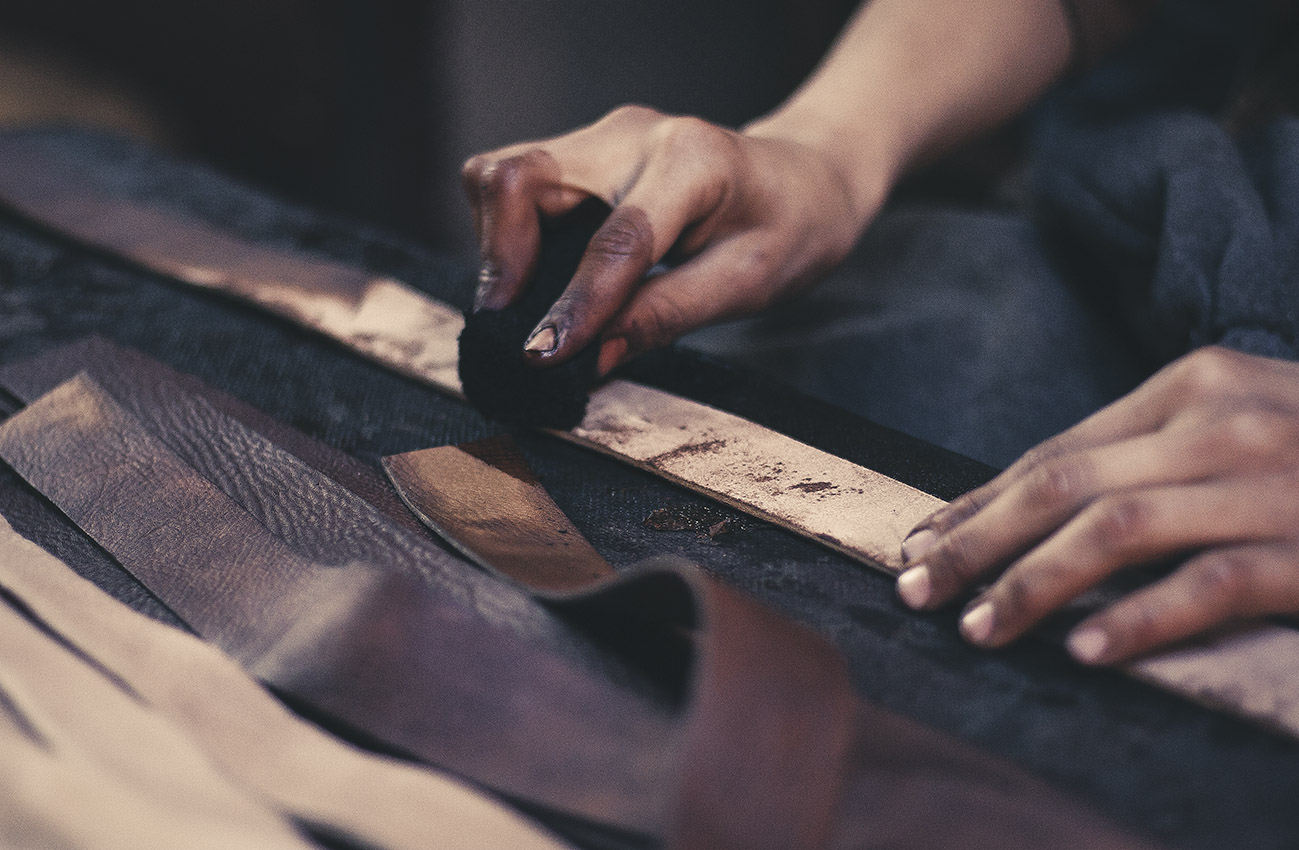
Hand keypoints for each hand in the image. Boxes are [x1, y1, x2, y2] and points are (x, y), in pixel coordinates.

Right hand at [461, 104, 882, 373]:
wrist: (804, 181)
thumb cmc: (790, 229)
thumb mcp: (747, 284)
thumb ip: (665, 317)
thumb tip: (589, 358)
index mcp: (691, 162)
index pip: (615, 238)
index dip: (575, 303)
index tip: (542, 356)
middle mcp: (632, 135)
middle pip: (521, 175)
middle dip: (501, 254)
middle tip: (511, 324)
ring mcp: (601, 140)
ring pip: (503, 177)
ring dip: (499, 246)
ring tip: (526, 305)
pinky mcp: (583, 156)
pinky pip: (516, 189)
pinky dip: (510, 237)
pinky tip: (539, 279)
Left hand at [895, 346, 1298, 664]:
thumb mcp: (1234, 425)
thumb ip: (1146, 452)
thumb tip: (1034, 501)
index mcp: (1193, 385)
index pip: (1055, 451)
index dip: (979, 501)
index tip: (926, 542)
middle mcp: (1220, 422)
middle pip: (1062, 484)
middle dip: (976, 540)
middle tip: (917, 585)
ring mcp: (1265, 482)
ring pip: (1114, 528)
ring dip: (1031, 582)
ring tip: (978, 626)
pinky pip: (1205, 585)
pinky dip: (1138, 617)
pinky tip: (1086, 650)